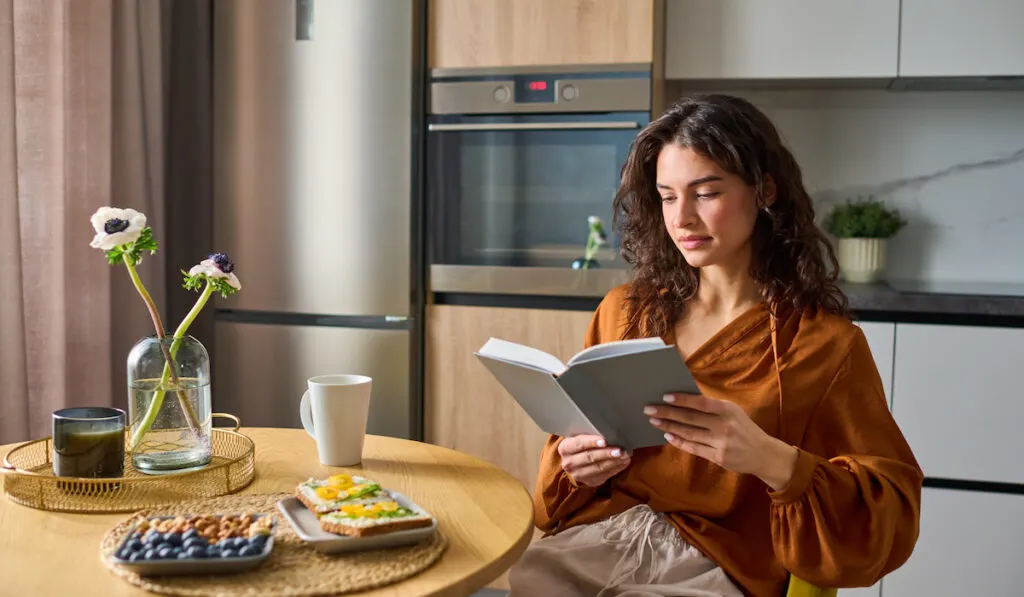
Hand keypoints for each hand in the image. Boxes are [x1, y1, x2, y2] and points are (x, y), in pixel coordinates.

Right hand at [558, 434, 630, 487]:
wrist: (574, 462)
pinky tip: (624, 462)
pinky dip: (616, 468)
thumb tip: (608, 430)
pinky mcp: (589, 482)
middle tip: (620, 450)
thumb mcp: (578, 437)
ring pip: (598, 468)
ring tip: (626, 455)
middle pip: (590, 457)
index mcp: (565, 448)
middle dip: (607, 453)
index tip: (605, 441)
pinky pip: (605, 475)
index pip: (579, 444)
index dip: (592, 442)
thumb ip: (588, 434)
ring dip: (614, 461)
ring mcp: (578, 474)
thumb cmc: (580, 444)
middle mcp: (569, 463)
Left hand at [645, 393, 797, 490]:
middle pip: (690, 418)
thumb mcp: (733, 412)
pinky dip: (679, 442)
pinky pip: (694, 448)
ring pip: (689, 434)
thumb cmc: (744, 428)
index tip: (664, 396)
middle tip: (649, 409)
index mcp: (727, 410)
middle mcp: (724, 426)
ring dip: (669, 427)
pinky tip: (667, 436)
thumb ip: (712, 407)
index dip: (682, 399)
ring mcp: (721, 443)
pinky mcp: (718, 457)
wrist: (763, 454)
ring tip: (654, 422)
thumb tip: (684, 398)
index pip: (700, 403)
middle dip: (667, 413)